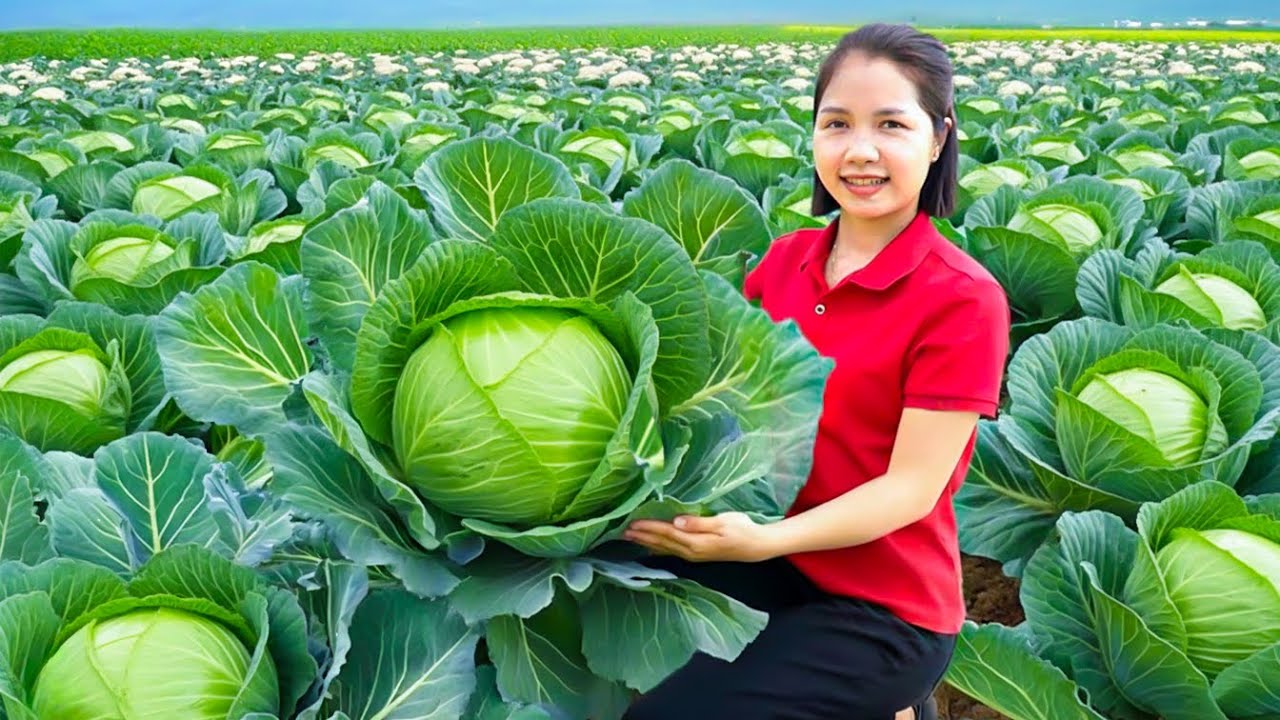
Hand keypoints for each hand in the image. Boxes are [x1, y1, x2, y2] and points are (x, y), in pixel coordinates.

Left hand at [623, 512, 779, 562]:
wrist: (755, 546)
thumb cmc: (741, 529)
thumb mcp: (723, 522)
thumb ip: (699, 523)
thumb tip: (677, 521)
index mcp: (696, 542)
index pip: (667, 533)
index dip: (649, 528)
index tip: (632, 523)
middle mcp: (691, 551)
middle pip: (661, 543)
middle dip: (642, 537)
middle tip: (622, 531)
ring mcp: (693, 555)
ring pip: (664, 549)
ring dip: (646, 543)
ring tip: (630, 538)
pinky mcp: (696, 555)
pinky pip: (671, 552)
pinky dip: (657, 549)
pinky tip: (650, 548)